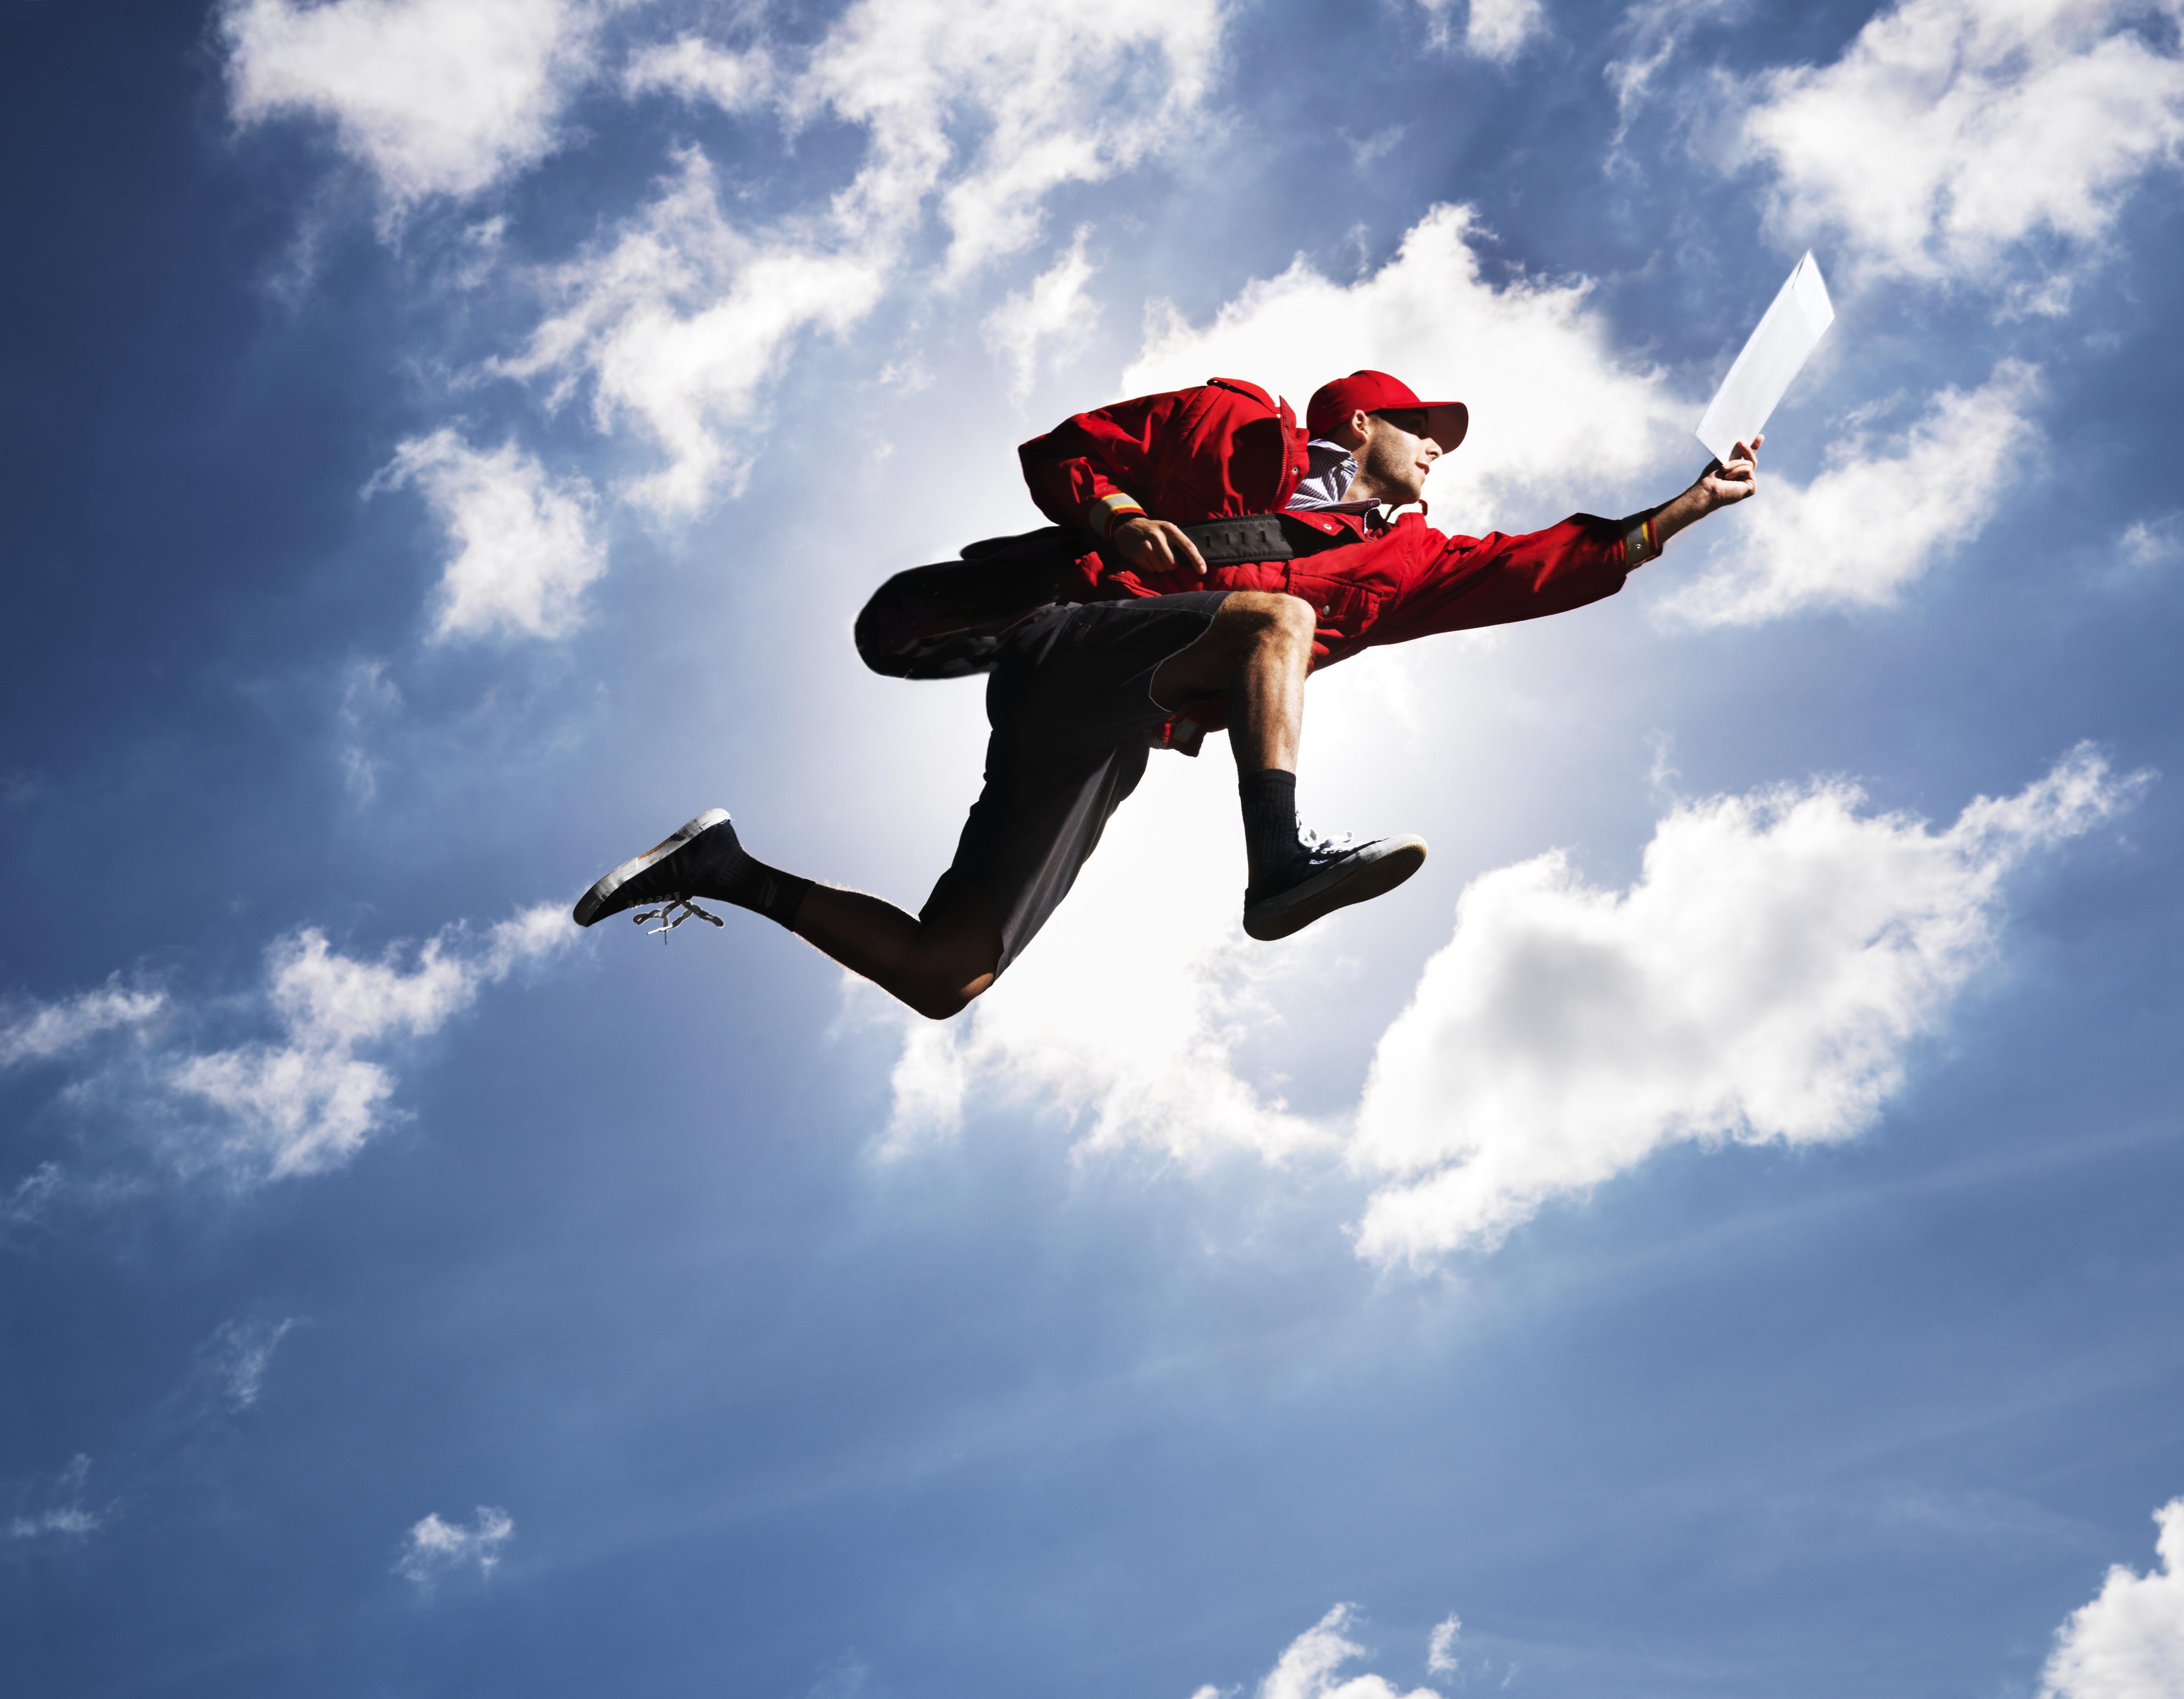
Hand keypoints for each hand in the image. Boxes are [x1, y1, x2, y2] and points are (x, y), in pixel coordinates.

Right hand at [1107, 513, 1207, 578]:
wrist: (1127, 528)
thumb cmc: (1152, 531)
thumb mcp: (1165, 528)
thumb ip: (1178, 541)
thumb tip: (1194, 559)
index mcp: (1169, 529)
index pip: (1187, 546)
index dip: (1197, 559)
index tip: (1203, 571)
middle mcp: (1158, 536)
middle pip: (1173, 564)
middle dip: (1170, 564)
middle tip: (1163, 555)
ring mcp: (1147, 546)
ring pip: (1162, 568)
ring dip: (1160, 566)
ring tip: (1153, 555)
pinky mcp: (1138, 555)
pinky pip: (1151, 569)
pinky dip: (1150, 566)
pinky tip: (1145, 557)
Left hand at [1647, 434, 1760, 551]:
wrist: (1707, 489)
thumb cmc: (1711, 476)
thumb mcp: (1724, 459)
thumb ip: (1735, 453)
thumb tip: (1742, 441)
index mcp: (1737, 471)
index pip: (1747, 458)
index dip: (1753, 448)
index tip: (1759, 436)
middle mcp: (1744, 477)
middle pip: (1751, 459)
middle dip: (1747, 449)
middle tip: (1740, 442)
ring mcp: (1748, 482)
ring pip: (1750, 463)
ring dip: (1735, 464)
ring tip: (1723, 469)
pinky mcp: (1751, 487)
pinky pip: (1748, 470)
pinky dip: (1737, 470)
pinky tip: (1728, 477)